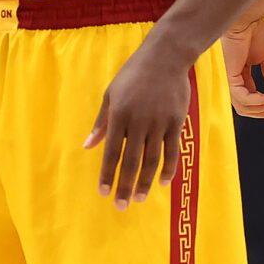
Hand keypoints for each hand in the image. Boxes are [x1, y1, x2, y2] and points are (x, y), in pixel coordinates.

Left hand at [86, 40, 192, 206]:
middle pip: (131, 161)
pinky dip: (168, 169)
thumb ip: (101, 122)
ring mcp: (159, 123)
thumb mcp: (111, 94)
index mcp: (119, 115)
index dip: (107, 174)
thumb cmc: (133, 75)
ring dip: (144, 182)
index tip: (103, 192)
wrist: (165, 57)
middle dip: (124, 185)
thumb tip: (88, 146)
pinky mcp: (176, 122)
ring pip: (152, 159)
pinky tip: (162, 183)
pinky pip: (172, 150)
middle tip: (121, 206)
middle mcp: (139, 122)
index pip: (111, 152)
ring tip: (138, 199)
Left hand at [225, 21, 263, 119]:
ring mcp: (230, 80)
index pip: (251, 100)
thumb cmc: (255, 32)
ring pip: (244, 108)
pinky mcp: (231, 77)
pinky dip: (261, 100)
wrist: (248, 19)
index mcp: (241, 76)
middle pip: (246, 109)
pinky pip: (244, 98)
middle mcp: (234, 81)